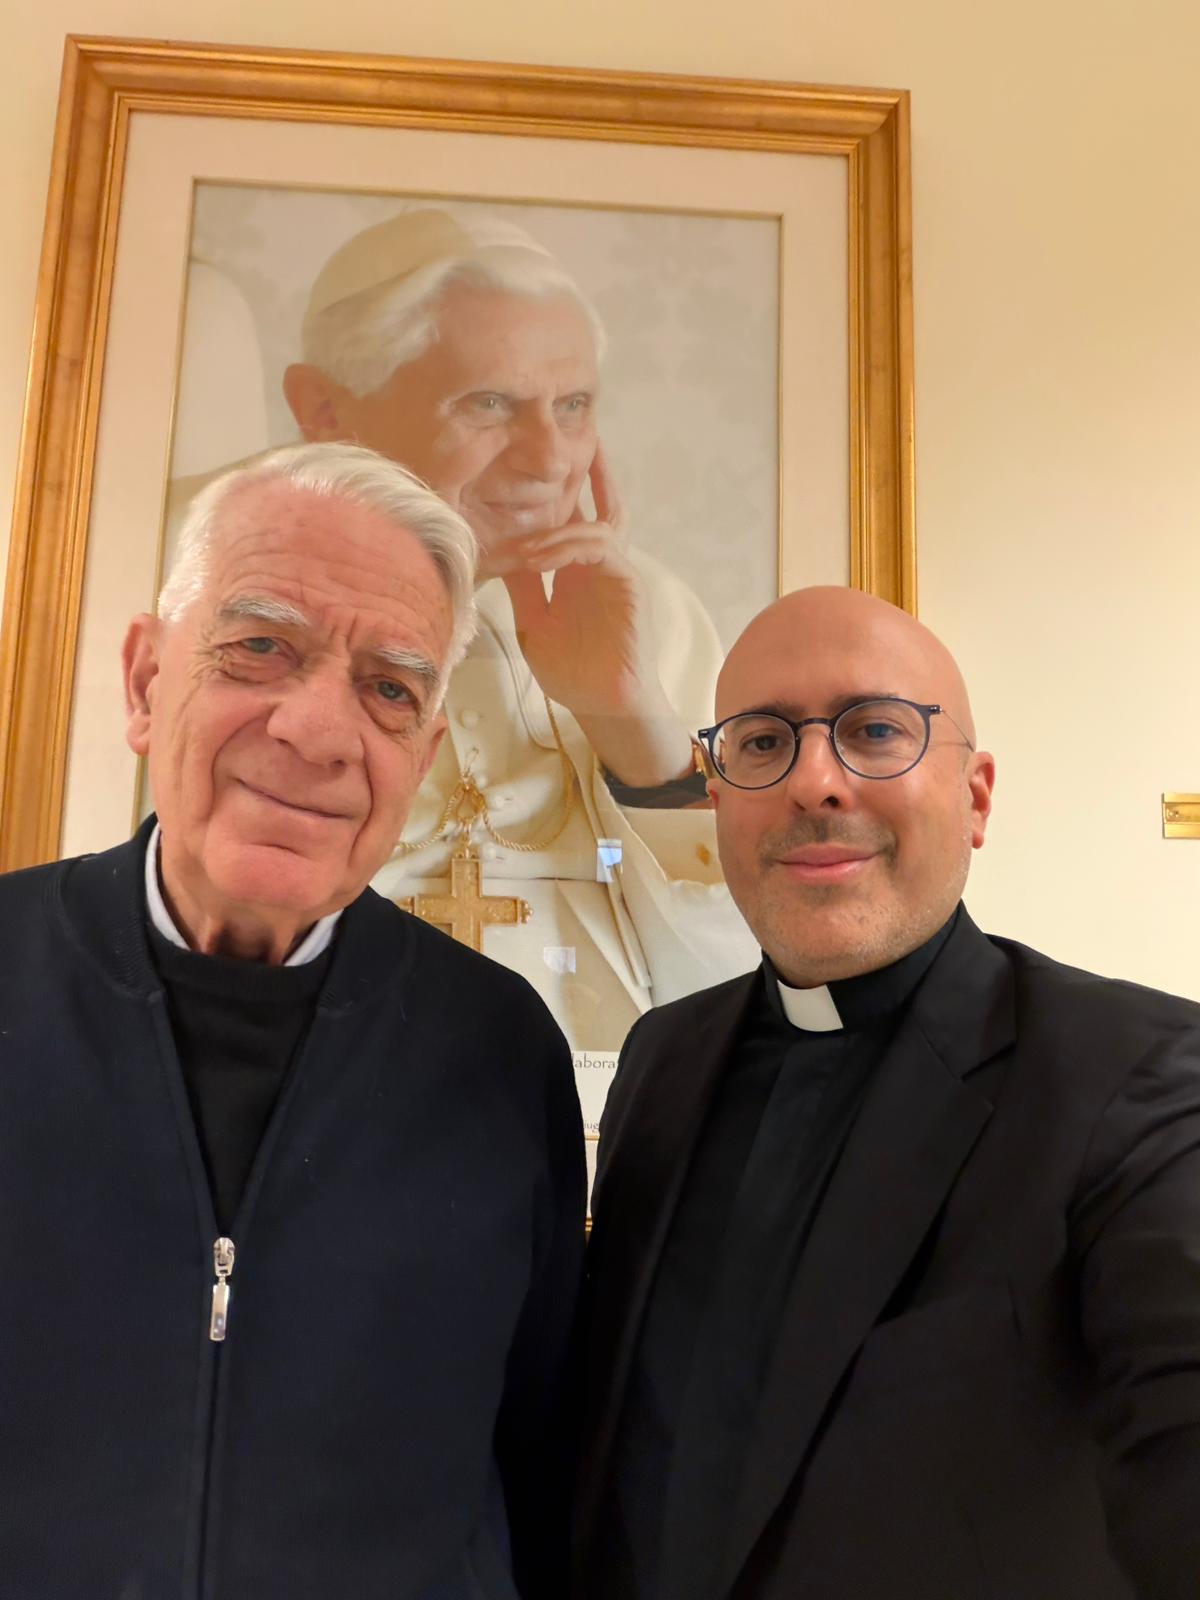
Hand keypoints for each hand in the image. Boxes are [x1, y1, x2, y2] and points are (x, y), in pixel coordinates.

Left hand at [503, 448, 694, 787]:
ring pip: (595, 526)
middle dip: (594, 473)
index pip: (573, 521)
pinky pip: (600, 548)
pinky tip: (540, 558)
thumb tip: (504, 554)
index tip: (537, 464)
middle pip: (603, 506)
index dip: (562, 492)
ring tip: (525, 548)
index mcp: (578, 573)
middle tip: (582, 439)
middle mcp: (600, 566)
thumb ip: (525, 587)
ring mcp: (617, 572)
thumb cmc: (574, 672)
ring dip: (556, 530)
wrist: (604, 706)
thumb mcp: (535, 623)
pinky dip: (568, 547)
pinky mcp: (628, 583)